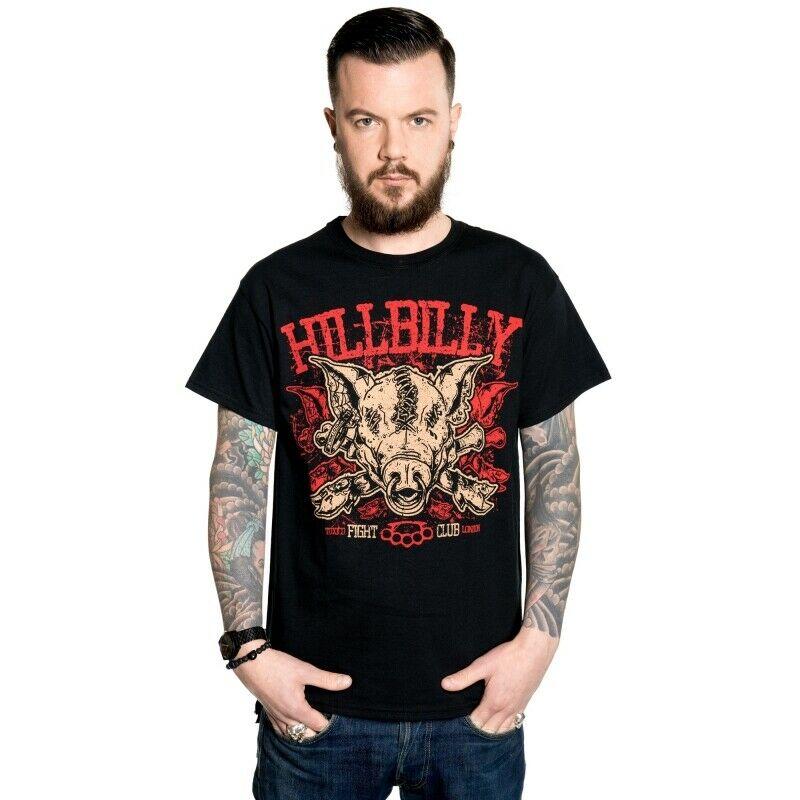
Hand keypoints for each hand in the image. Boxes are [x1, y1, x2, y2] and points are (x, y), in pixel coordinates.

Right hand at [232, 640, 351, 739]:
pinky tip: (293, 723)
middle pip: (305, 735)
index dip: (329, 722)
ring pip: (291, 735)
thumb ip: (326, 679)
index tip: (336, 714)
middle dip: (316, 731)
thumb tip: (347, 682)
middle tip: (326, 718)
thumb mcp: (305, 670)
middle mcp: (285, 718)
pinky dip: (288, 730)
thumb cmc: (278, 666)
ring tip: (312, 723)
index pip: (318, 726)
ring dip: (302, 732)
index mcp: (297, 710)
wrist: (251, 662)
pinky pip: (279, 729)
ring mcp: (275, 716)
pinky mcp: (267, 711)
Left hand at [441, 628, 558, 733]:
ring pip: (503, 729)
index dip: (467, 725)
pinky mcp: (524, 703)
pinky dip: (505, 727)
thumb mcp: (483, 665)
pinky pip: (514, 723)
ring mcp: (518, 707)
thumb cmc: (509, 657)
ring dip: (492, 731)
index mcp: (494, 702)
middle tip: (466, 731)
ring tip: (481, 730)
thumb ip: (464, 677)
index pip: (477, 723)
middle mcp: (507, 709)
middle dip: (478, 731)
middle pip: (490, 730)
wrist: (535, 651)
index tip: (458, 724)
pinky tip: (500, 724)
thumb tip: (445, 685)